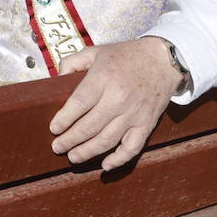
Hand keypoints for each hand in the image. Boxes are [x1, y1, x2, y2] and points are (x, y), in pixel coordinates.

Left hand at [48, 37, 183, 170]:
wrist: (163, 60)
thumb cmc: (126, 55)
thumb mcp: (95, 51)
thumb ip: (72, 62)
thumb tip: (57, 80)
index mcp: (103, 78)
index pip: (79, 103)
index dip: (64, 119)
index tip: (54, 128)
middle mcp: (118, 98)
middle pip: (89, 126)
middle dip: (70, 140)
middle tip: (57, 147)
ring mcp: (134, 113)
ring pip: (107, 139)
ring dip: (87, 152)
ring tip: (73, 157)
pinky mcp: (146, 124)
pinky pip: (132, 147)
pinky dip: (119, 159)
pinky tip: (105, 165)